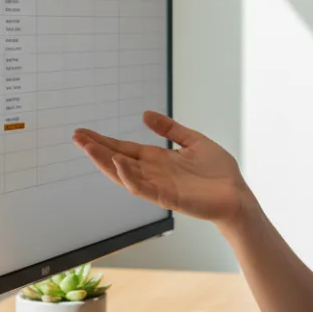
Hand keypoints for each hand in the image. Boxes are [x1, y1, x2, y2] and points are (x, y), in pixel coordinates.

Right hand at [72, 111, 252, 225]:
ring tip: (89, 147)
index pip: (124, 149)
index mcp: (158, 159)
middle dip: (97, 149)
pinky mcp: (168, 197)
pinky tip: (119, 164)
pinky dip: (130, 177)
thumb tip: (145, 114)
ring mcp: (158, 186)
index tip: (83, 132)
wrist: (236, 195)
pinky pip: (143, 188)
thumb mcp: (193, 141)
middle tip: (76, 137)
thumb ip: (170, 129)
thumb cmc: (218, 172)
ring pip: (124, 174)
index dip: (104, 141)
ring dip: (106, 162)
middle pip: (117, 160)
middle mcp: (153, 172)